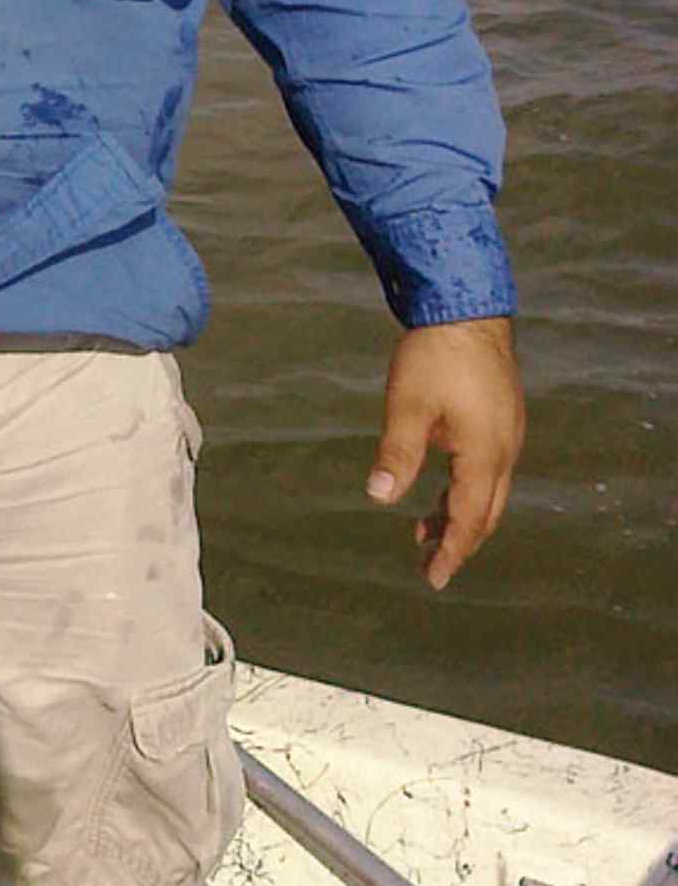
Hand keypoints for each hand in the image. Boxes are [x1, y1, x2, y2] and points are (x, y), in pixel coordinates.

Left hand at [366, 315, 523, 590]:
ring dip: (460, 514)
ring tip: (423, 529)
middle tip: (431, 566)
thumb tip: (377, 496)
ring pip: (490, 491)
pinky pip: (490, 468)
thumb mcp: (408, 405)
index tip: (434, 579)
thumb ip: (397, 454)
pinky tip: (443, 484)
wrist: (467, 305)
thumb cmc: (435, 354)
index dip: (451, 551)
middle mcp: (505, 449)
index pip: (468, 518)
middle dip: (459, 542)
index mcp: (484, 453)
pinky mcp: (503, 417)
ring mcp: (509, 432)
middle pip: (486, 513)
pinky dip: (467, 489)